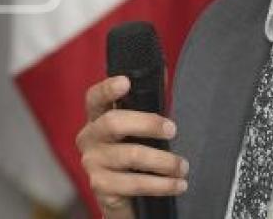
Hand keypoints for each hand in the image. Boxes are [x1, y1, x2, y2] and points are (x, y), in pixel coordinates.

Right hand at [76, 75, 188, 218]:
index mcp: (97, 118)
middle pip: (113, 123)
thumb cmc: (133, 156)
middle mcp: (89, 138)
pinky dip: (161, 184)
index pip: (95, 98)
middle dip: (147, 123)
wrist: (125, 199)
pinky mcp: (101, 186)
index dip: (108, 88)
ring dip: (163, 161)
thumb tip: (161, 74)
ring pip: (130, 155)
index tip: (126, 81)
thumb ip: (147, 105)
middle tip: (172, 129)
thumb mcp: (139, 130)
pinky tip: (177, 184)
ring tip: (182, 166)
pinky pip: (135, 184)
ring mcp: (92, 162)